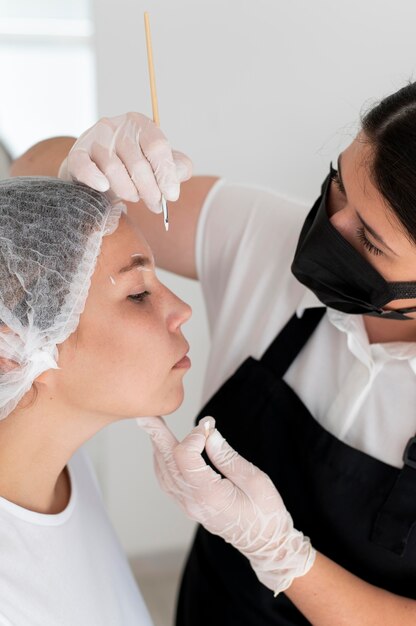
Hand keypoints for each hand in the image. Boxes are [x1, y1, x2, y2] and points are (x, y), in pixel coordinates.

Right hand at [58, 112, 191, 212]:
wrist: (97, 173)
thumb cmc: (130, 168)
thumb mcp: (157, 164)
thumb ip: (176, 166)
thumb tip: (181, 173)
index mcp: (139, 124)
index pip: (157, 146)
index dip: (166, 174)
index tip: (171, 196)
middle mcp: (116, 126)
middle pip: (138, 162)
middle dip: (150, 190)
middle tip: (155, 205)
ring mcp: (94, 138)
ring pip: (114, 169)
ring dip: (127, 191)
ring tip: (133, 197)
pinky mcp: (77, 153)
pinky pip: (84, 167)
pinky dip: (95, 179)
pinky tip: (104, 188)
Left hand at [137, 415, 315, 594]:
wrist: (265, 544)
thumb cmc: (265, 512)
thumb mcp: (254, 480)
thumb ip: (228, 456)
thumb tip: (209, 435)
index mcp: (209, 493)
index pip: (186, 456)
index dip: (194, 435)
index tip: (210, 424)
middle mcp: (192, 500)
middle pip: (167, 461)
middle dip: (157, 435)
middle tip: (147, 415)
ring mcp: (188, 505)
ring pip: (163, 471)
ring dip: (158, 447)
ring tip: (155, 426)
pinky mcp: (189, 506)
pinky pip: (167, 481)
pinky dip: (163, 461)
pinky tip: (166, 450)